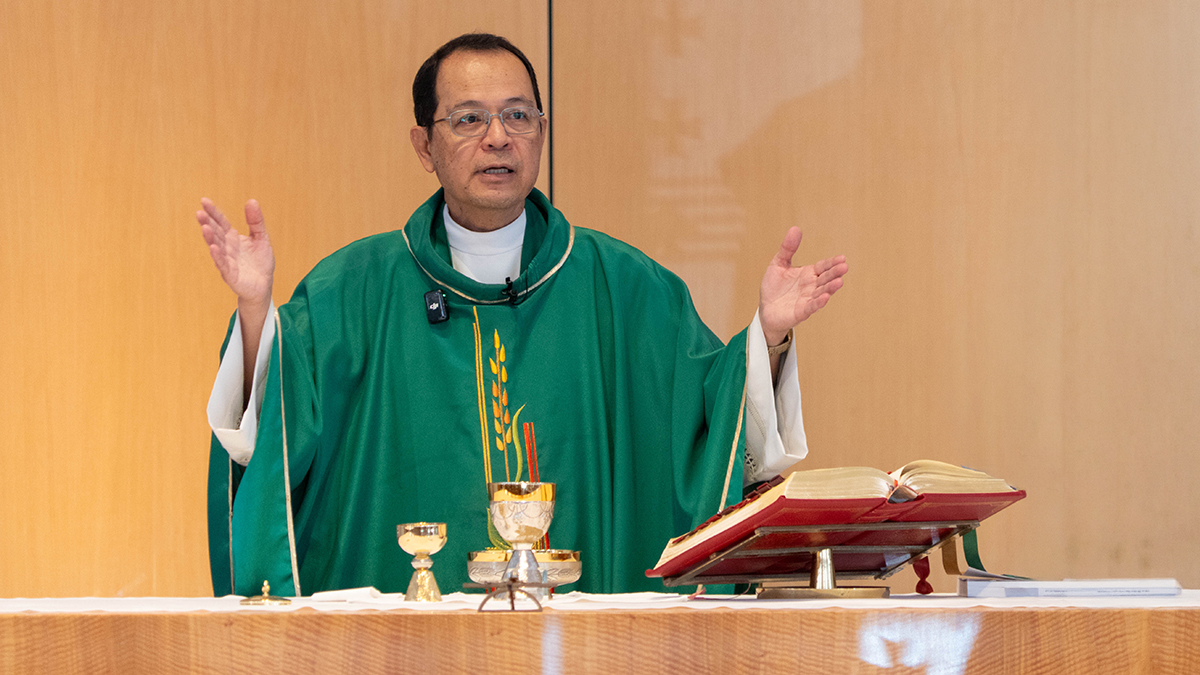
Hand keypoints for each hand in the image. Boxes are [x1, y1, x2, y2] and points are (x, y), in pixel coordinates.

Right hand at [196, 198, 274, 306]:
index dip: (213, 212)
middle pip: (215, 233)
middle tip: (199, 213)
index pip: (221, 222)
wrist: (264, 285)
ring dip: (210, 238)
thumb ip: (256, 221)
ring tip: (205, 228)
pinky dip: (218, 256)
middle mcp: (227, 248)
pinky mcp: (230, 274)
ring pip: (216, 247)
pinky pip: (223, 264)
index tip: (204, 201)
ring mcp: (227, 261)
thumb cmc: (260, 262)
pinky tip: (213, 248)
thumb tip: (251, 201)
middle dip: (207, 223)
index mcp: (233, 238)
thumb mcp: (262, 238)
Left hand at [758, 226, 847, 344]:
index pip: (823, 267)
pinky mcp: (800, 312)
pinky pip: (811, 307)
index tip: (842, 258)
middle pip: (825, 278)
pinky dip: (818, 303)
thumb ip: (787, 248)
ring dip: (830, 288)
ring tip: (839, 282)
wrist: (765, 309)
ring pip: (821, 293)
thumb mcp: (778, 264)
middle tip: (844, 267)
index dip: (832, 263)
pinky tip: (825, 297)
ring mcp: (807, 299)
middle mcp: (811, 286)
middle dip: (834, 273)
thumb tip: (795, 228)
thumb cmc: (774, 287)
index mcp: (808, 274)